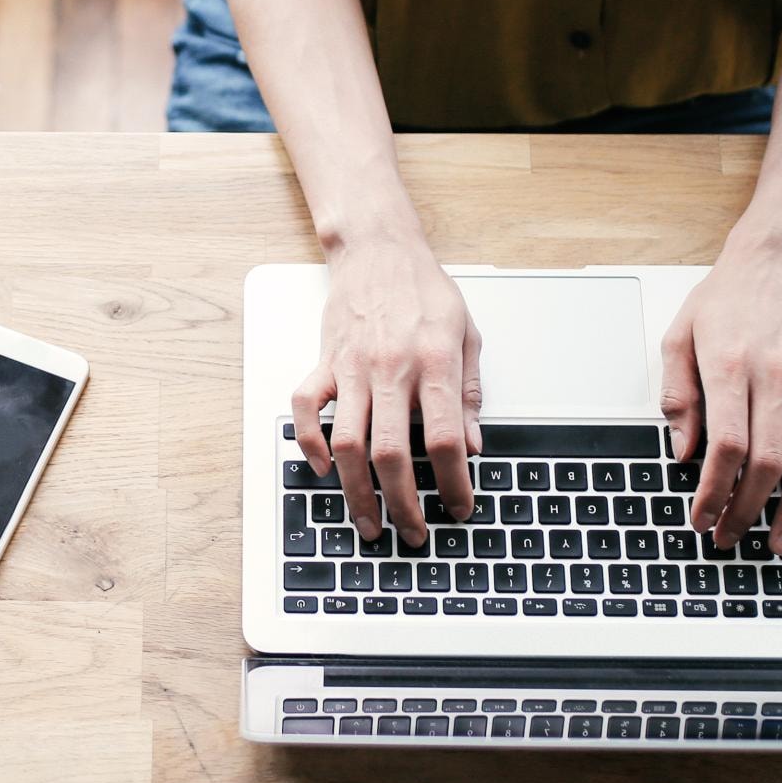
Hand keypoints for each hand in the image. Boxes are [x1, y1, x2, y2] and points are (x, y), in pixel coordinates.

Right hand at [288, 234, 482, 544]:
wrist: (378, 249)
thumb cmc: (424, 290)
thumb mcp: (467, 335)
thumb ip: (468, 393)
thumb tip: (474, 446)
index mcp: (433, 362)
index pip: (445, 438)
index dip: (454, 481)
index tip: (460, 506)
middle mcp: (390, 368)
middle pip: (391, 453)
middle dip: (402, 503)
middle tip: (412, 533)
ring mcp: (351, 367)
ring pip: (348, 442)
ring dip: (356, 491)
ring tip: (369, 522)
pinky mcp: (325, 362)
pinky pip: (306, 409)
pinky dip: (311, 443)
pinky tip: (325, 467)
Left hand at [657, 240, 781, 555]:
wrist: (778, 263)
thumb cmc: (724, 300)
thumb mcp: (679, 337)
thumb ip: (676, 396)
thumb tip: (682, 452)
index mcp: (731, 367)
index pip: (727, 446)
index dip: (714, 491)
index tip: (700, 517)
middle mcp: (774, 378)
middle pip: (768, 462)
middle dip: (745, 510)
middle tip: (726, 537)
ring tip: (776, 541)